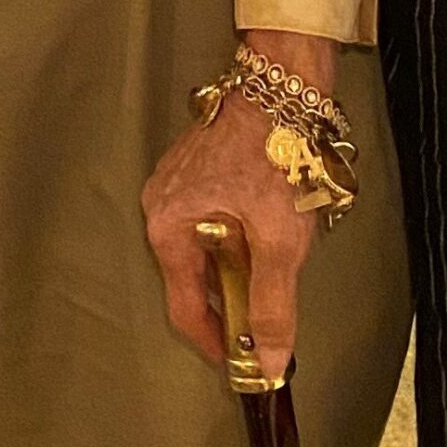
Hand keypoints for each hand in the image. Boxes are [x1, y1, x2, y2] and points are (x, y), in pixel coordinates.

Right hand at [142, 30, 336, 383]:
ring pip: (204, 246)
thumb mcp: (279, 239)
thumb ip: (272, 304)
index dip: (216, 343)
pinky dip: (236, 234)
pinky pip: (211, 218)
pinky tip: (268, 226)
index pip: (184, 309)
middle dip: (231, 298)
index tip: (243, 363)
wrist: (285, 83)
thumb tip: (266, 361)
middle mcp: (162, 204)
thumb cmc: (276, 152)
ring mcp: (178, 182)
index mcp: (168, 225)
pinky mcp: (198, 165)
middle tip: (269, 313)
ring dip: (237, 264)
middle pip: (193, 277)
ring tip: (276, 259)